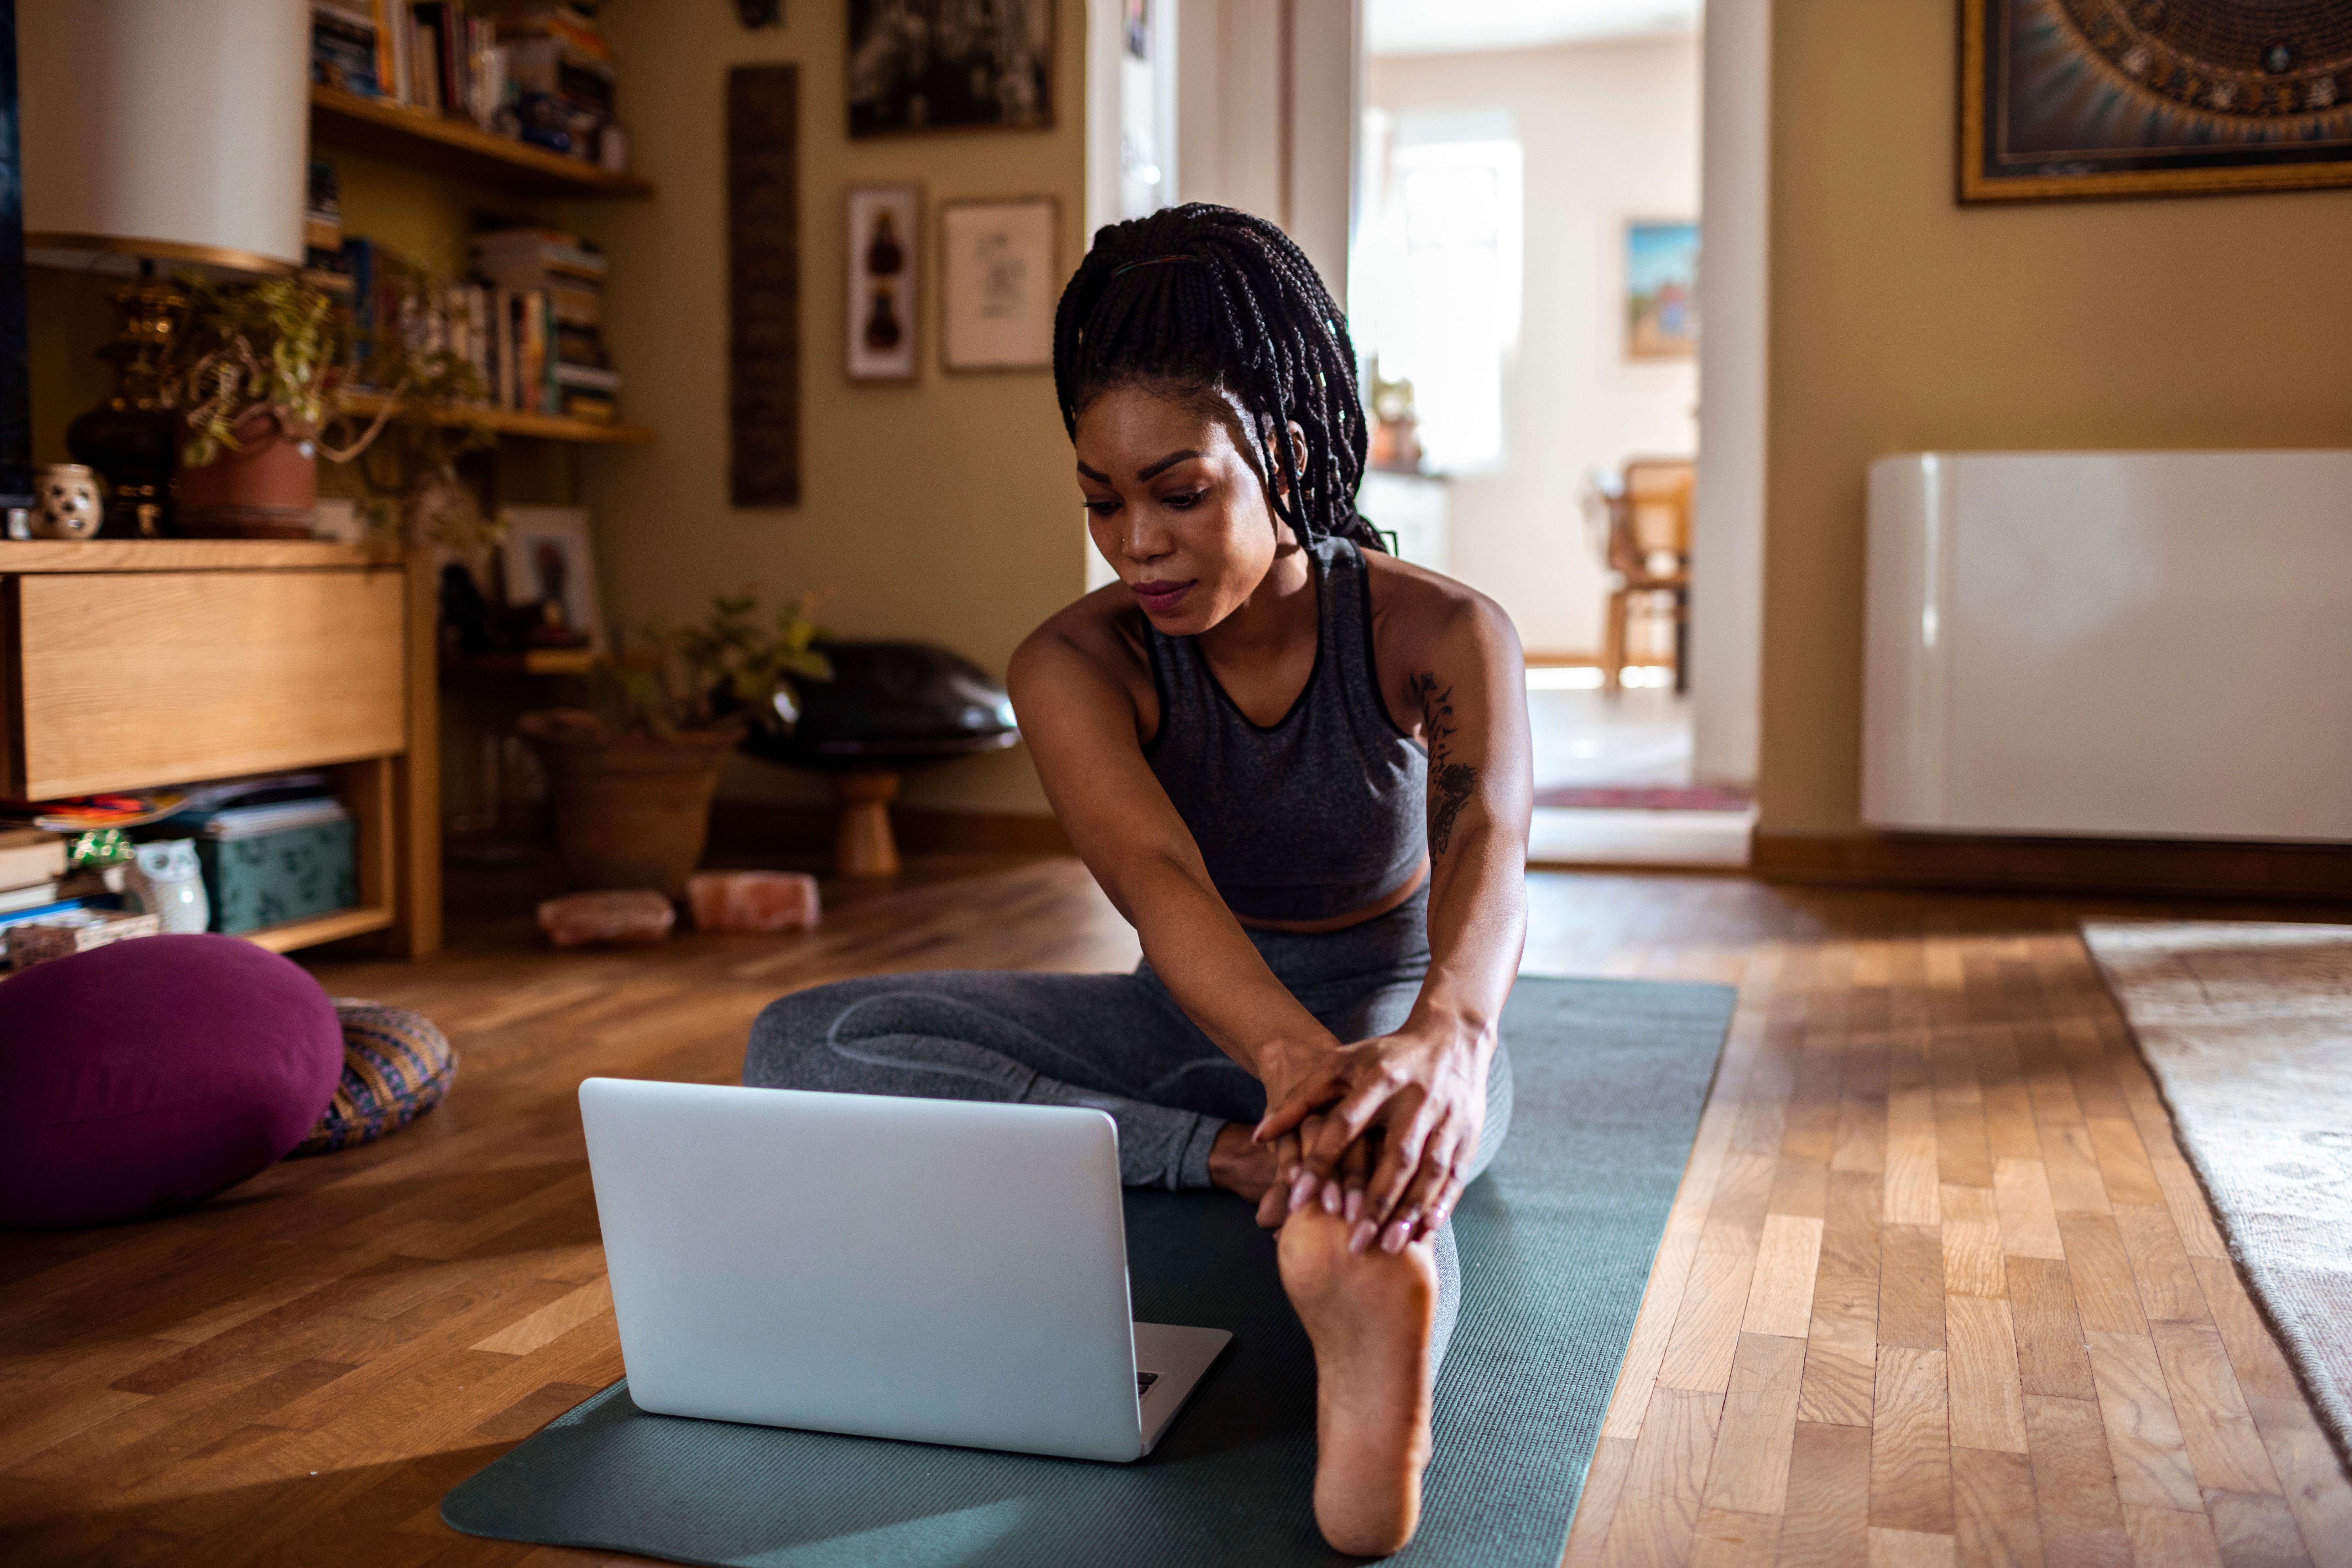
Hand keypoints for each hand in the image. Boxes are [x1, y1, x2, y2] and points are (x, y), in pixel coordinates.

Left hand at [1254, 1024, 1489, 1252]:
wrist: (1452, 1038)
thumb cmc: (1384, 1057)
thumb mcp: (1340, 1065)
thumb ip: (1300, 1099)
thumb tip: (1260, 1136)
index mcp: (1378, 1080)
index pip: (1344, 1125)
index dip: (1321, 1162)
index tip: (1298, 1199)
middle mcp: (1415, 1100)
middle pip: (1394, 1156)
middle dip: (1374, 1201)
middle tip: (1353, 1244)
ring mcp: (1446, 1118)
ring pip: (1428, 1171)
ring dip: (1409, 1210)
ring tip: (1388, 1247)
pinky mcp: (1468, 1133)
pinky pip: (1456, 1174)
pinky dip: (1443, 1202)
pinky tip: (1427, 1230)